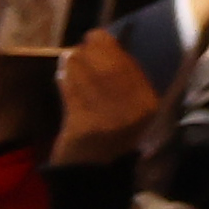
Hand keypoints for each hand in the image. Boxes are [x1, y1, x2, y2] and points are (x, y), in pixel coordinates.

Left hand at [58, 28, 166, 166]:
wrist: (91, 173)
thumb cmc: (107, 137)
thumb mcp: (126, 110)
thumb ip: (122, 83)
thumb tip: (105, 45)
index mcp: (147, 104)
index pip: (131, 67)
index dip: (113, 48)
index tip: (98, 35)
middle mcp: (132, 110)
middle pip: (112, 69)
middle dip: (95, 51)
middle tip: (83, 42)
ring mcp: (109, 119)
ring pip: (91, 79)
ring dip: (77, 63)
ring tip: (69, 56)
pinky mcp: (84, 127)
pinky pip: (74, 95)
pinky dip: (66, 80)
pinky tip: (61, 72)